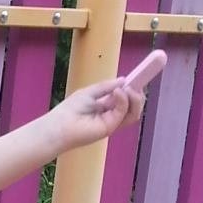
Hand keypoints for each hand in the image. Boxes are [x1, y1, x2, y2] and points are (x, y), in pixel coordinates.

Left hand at [52, 48, 166, 150]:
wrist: (60, 125)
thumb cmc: (70, 108)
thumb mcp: (91, 91)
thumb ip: (108, 86)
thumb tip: (124, 80)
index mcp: (106, 105)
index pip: (125, 97)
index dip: (134, 87)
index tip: (142, 74)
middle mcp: (111, 115)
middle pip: (134, 105)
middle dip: (138, 92)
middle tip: (139, 80)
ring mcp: (112, 122)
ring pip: (134, 111)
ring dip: (135, 98)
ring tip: (129, 88)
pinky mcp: (111, 128)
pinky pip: (125, 113)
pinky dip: (124, 101)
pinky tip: (118, 93)